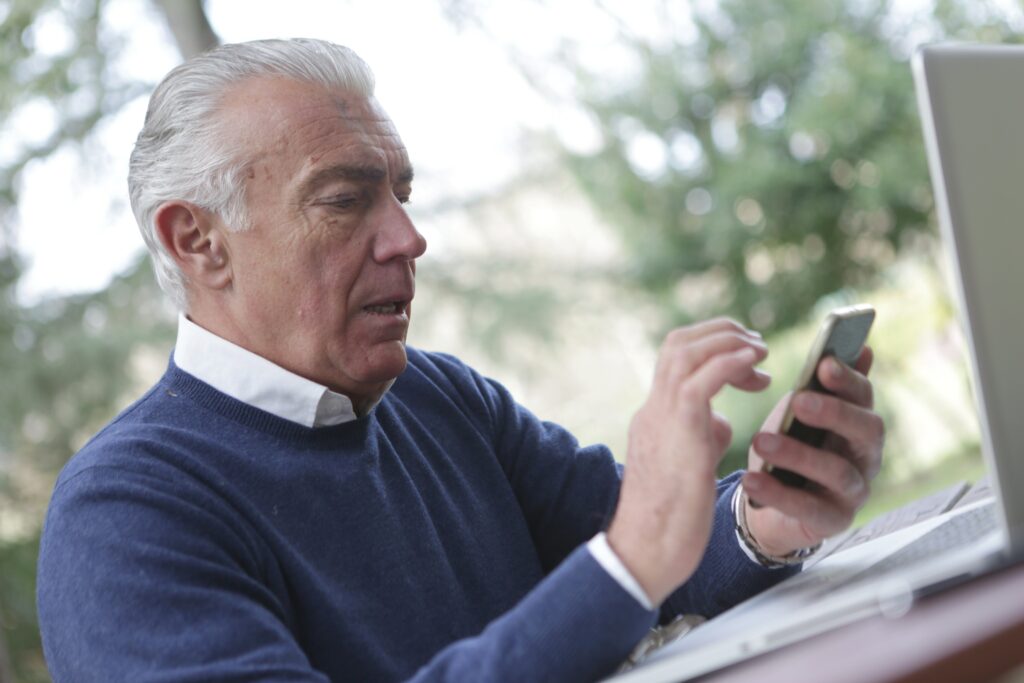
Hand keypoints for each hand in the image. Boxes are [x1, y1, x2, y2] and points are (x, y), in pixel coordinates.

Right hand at [607, 319, 770, 604]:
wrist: (647, 551)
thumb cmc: (670, 520)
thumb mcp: (689, 464)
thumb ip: (702, 435)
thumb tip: (722, 421)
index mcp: (655, 416)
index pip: (676, 359)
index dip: (713, 347)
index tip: (748, 360)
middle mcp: (654, 408)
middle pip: (678, 342)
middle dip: (721, 332)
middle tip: (758, 346)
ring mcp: (661, 417)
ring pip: (685, 351)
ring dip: (728, 341)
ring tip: (761, 351)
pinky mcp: (678, 432)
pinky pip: (701, 380)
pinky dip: (729, 363)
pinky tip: (756, 364)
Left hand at [742, 347, 883, 556]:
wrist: (772, 503)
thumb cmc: (792, 447)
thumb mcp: (802, 414)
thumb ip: (825, 386)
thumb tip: (862, 346)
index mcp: (859, 422)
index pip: (864, 396)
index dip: (847, 379)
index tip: (823, 364)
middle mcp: (866, 455)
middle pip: (866, 431)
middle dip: (833, 413)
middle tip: (799, 401)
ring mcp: (854, 491)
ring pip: (836, 471)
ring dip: (798, 454)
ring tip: (761, 442)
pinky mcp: (833, 521)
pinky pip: (809, 508)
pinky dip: (778, 493)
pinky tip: (751, 479)